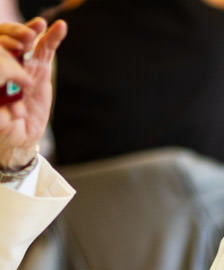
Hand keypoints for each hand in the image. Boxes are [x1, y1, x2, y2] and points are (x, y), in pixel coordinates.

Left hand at [0, 17, 66, 167]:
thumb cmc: (7, 129)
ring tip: (41, 24)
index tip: (12, 51)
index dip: (2, 49)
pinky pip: (46, 49)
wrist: (21, 134)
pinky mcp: (40, 68)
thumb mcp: (4, 126)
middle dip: (14, 37)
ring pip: (26, 43)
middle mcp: (6, 66)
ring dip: (31, 32)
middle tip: (24, 40)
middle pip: (7, 43)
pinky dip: (53, 37)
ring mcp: (23, 66)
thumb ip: (3, 120)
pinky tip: (60, 27)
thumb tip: (5, 117)